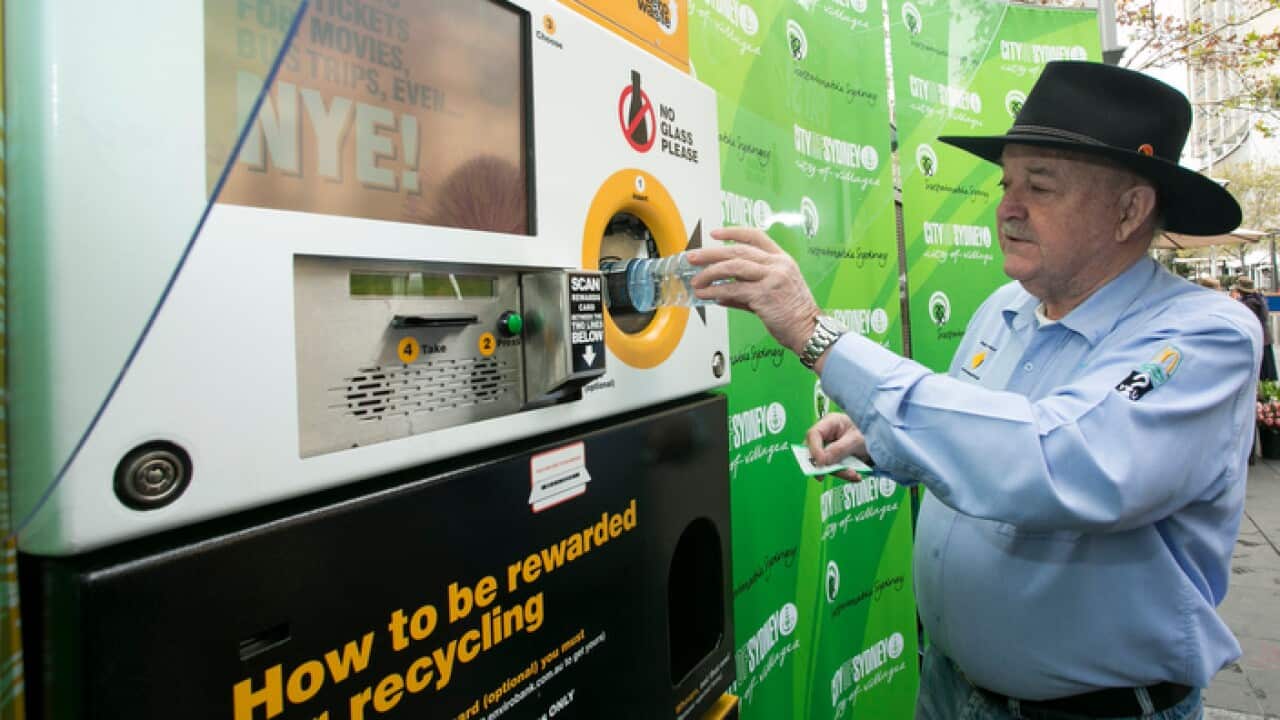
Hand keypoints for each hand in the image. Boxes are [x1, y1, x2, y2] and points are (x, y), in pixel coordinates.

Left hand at [686, 227, 821, 354]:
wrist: (808, 331)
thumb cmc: (793, 314)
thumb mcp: (773, 293)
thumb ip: (746, 290)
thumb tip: (720, 293)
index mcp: (782, 259)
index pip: (755, 237)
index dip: (733, 232)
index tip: (715, 234)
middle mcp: (777, 265)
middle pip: (738, 250)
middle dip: (711, 253)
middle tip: (693, 258)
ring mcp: (771, 278)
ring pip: (733, 266)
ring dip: (710, 272)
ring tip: (697, 280)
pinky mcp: (764, 295)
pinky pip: (733, 289)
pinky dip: (715, 291)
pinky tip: (705, 295)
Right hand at [805, 413, 869, 481]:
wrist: (885, 440)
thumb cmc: (871, 432)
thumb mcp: (856, 440)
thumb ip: (839, 449)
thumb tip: (822, 462)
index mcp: (830, 423)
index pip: (813, 435)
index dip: (814, 450)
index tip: (822, 464)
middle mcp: (828, 435)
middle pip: (816, 451)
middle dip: (827, 465)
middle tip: (838, 472)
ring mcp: (832, 447)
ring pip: (826, 463)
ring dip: (839, 472)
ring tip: (854, 474)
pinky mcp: (838, 458)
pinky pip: (835, 468)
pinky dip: (845, 474)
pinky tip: (856, 476)